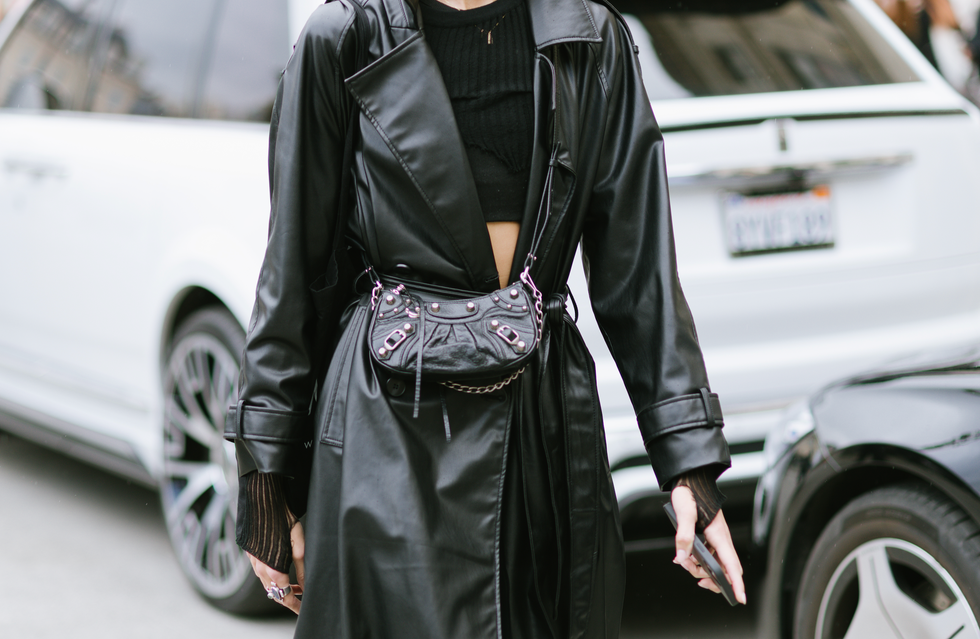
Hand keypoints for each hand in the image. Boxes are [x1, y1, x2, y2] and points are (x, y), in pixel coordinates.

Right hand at [247, 520, 305, 614]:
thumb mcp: (299, 541)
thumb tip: (307, 584)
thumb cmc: (282, 516)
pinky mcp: (250, 553)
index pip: (284, 595)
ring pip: (266, 583)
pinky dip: (271, 577)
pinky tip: (282, 571)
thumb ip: (302, 565)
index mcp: (273, 568)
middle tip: (301, 600)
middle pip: (273, 592)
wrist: (261, 498)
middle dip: (287, 598)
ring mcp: (253, 560)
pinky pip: (260, 572)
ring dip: (280, 588)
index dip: (295, 604)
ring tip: (296, 586)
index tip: (302, 608)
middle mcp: (260, 567)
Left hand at [671, 485, 745, 603]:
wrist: (691, 479)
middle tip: (697, 579)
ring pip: (715, 564)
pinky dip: (697, 561)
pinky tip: (684, 557)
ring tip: (684, 561)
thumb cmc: (690, 492)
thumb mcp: (684, 513)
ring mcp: (716, 538)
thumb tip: (682, 557)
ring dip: (701, 569)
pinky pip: (708, 556)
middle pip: (725, 569)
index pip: (731, 565)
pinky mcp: (709, 536)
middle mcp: (721, 539)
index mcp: (719, 535)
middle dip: (713, 580)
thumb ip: (683, 536)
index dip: (736, 584)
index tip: (740, 599)